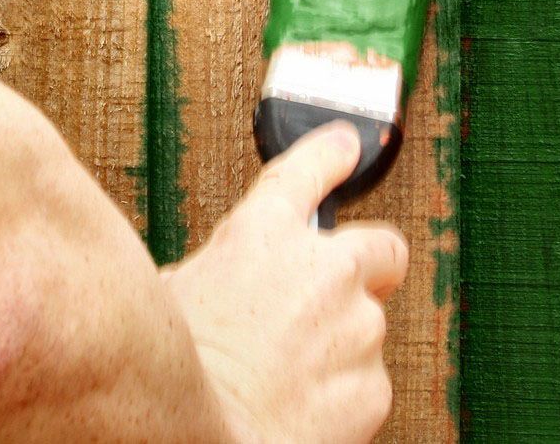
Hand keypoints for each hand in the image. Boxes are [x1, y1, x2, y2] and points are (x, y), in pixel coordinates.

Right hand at [162, 124, 407, 443]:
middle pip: (381, 246)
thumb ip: (225, 268)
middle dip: (368, 265)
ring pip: (368, 325)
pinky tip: (300, 402)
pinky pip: (367, 381)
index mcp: (264, 230)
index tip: (346, 144)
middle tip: (336, 291)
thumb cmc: (178, 366)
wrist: (201, 435)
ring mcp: (356, 326)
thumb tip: (229, 279)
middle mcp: (323, 268)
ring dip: (341, 340)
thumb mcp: (182, 287)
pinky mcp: (373, 385)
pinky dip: (342, 392)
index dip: (332, 153)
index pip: (311, 168)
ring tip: (290, 369)